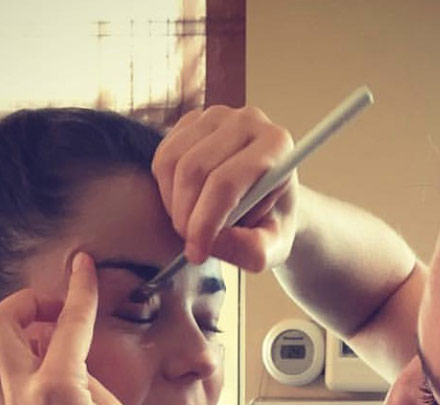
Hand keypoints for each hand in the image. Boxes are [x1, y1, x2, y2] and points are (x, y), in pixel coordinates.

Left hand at [0, 252, 139, 404]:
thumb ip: (90, 377)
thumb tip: (73, 361)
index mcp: (55, 388)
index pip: (68, 322)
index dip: (79, 288)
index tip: (83, 264)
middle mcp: (24, 395)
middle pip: (2, 323)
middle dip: (25, 302)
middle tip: (58, 305)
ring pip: (3, 349)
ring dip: (28, 331)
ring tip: (67, 340)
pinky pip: (15, 376)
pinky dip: (33, 360)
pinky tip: (65, 372)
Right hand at [153, 105, 297, 270]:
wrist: (268, 201)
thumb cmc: (272, 223)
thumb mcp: (274, 247)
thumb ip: (253, 251)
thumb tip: (215, 242)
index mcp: (276, 146)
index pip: (226, 182)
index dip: (204, 223)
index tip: (197, 254)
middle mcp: (247, 121)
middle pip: (194, 170)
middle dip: (185, 216)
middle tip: (192, 245)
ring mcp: (217, 115)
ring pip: (172, 163)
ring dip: (173, 205)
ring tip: (192, 225)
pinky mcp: (193, 121)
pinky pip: (163, 157)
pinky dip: (166, 190)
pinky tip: (186, 204)